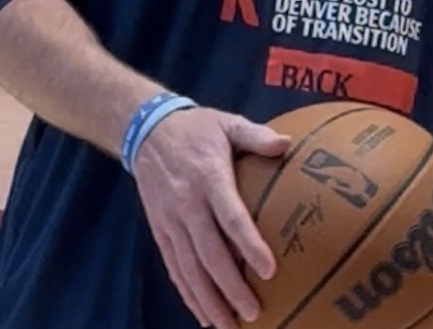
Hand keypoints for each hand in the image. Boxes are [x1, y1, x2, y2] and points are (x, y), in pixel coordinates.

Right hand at [132, 107, 290, 328]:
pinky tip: (204, 316)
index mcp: (208, 178)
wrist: (145, 130)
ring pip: (189, 269)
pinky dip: (188, 295)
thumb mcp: (227, 123)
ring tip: (230, 326)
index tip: (269, 270)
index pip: (229, 217)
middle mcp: (187, 205)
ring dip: (208, 301)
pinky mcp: (160, 231)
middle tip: (252, 312)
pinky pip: (175, 269)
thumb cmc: (196, 129)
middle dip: (230, 287)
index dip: (248, 244)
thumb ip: (256, 136)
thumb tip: (287, 144)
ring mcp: (171, 222)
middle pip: (208, 254)